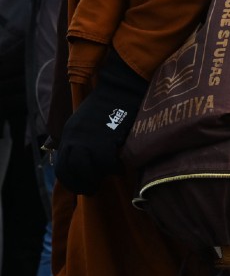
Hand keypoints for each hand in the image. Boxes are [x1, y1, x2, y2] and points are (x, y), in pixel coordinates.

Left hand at [55, 50, 148, 194]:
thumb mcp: (84, 122)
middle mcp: (74, 139)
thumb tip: (82, 159)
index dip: (71, 180)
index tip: (82, 185)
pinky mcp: (105, 139)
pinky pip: (106, 163)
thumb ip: (80, 139)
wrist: (120, 88)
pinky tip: (120, 168)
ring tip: (107, 177)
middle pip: (71, 172)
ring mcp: (88, 140)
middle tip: (93, 188)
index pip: (62, 167)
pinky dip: (113, 169)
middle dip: (82, 183)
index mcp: (68, 135)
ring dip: (97, 178)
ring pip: (87, 171)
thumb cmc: (107, 104)